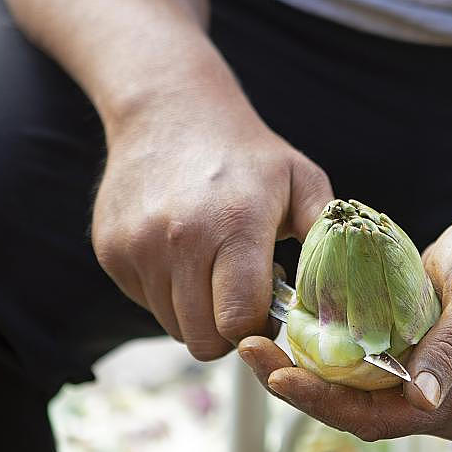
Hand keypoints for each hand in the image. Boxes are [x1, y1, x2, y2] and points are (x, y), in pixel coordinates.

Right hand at [91, 94, 332, 359]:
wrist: (170, 112)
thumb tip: (341, 296)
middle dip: (228, 331)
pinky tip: (183, 254)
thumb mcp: (302, 181)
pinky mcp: (110, 252)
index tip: (268, 311)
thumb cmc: (248, 154)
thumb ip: (325, 238)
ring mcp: (137, 247)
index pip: (239, 322)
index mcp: (234, 225)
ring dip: (198, 311)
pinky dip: (169, 292)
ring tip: (214, 267)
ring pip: (173, 326)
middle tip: (242, 296)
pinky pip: (147, 303)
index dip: (259, 329)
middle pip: (203, 339)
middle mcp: (178, 240)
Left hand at [240, 216, 451, 439]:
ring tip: (255, 344)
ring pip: (344, 391)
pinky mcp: (395, 362)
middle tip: (250, 352)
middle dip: (298, 387)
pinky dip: (315, 352)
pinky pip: (348, 367)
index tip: (282, 376)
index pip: (382, 418)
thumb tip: (422, 401)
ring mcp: (411, 384)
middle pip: (353, 411)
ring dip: (298, 369)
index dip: (328, 402)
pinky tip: (283, 333)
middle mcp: (430, 404)